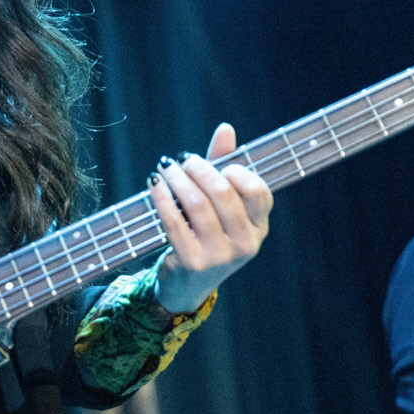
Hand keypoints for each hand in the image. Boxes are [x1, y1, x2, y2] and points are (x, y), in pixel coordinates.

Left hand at [149, 123, 272, 313]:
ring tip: (164, 167)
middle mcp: (245, 244)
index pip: (258, 191)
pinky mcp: (192, 262)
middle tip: (180, 160)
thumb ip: (224, 166)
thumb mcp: (220, 205)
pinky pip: (173, 220)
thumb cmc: (205, 235)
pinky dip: (161, 197)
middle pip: (223, 192)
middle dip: (198, 168)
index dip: (234, 170)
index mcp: (259, 228)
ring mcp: (219, 256)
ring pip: (196, 204)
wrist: (187, 285)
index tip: (212, 163)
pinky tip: (154, 184)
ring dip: (176, 179)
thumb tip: (225, 128)